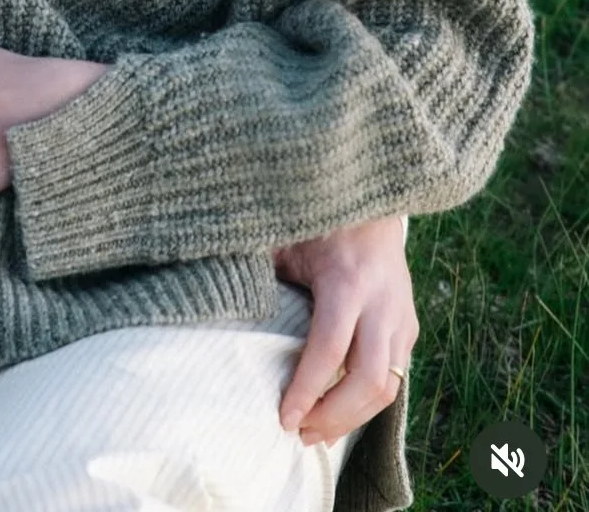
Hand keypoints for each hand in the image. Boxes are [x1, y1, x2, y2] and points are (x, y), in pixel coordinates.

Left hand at [275, 216, 416, 445]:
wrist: (370, 202)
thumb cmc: (317, 220)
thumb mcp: (285, 239)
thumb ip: (262, 276)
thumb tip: (227, 312)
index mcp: (347, 281)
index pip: (329, 350)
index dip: (307, 389)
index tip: (284, 418)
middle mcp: (381, 303)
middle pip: (368, 380)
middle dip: (333, 416)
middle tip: (299, 434)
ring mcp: (401, 316)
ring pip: (389, 387)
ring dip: (353, 418)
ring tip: (316, 433)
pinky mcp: (409, 326)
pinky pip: (395, 377)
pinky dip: (367, 402)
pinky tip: (339, 413)